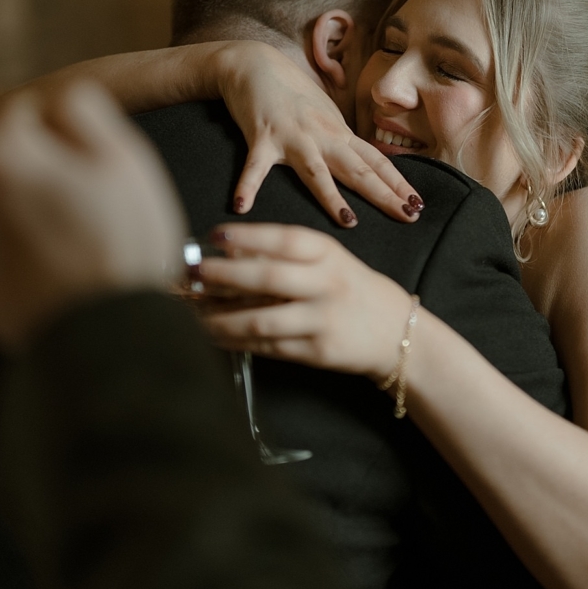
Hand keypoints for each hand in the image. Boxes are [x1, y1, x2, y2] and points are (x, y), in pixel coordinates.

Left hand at [0, 83, 187, 350]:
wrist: (107, 334)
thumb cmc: (124, 245)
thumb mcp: (127, 161)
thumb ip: (87, 112)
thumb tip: (65, 97)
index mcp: (12, 156)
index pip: (20, 112)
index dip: (54, 124)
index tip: (81, 148)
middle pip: (3, 164)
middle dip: (35, 173)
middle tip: (83, 204)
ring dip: (16, 213)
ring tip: (65, 241)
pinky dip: (4, 256)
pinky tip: (44, 268)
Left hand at [194, 223, 413, 380]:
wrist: (396, 332)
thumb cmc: (352, 290)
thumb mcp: (329, 262)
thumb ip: (287, 256)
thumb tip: (232, 252)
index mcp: (329, 254)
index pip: (283, 240)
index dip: (246, 236)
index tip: (214, 236)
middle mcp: (327, 285)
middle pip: (268, 278)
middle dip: (223, 275)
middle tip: (191, 273)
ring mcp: (323, 320)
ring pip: (261, 320)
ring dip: (220, 318)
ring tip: (191, 313)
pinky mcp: (317, 352)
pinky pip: (268, 346)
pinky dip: (236, 341)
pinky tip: (215, 334)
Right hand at [215, 41, 422, 225]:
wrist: (255, 64)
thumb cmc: (292, 94)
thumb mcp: (326, 117)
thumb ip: (342, 142)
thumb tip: (366, 165)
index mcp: (339, 134)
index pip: (376, 162)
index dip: (399, 183)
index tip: (418, 204)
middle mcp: (322, 136)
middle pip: (358, 170)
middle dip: (385, 194)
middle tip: (409, 215)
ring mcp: (292, 136)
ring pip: (316, 170)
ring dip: (331, 196)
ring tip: (349, 222)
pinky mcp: (261, 136)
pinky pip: (254, 166)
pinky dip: (247, 185)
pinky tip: (242, 207)